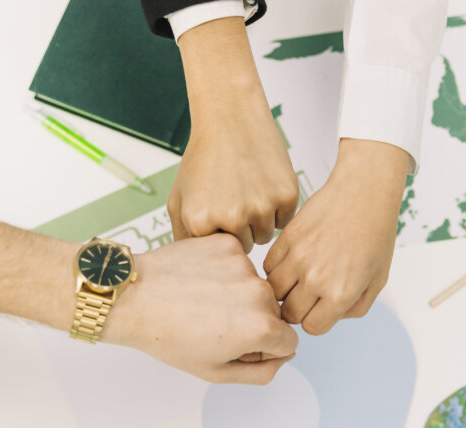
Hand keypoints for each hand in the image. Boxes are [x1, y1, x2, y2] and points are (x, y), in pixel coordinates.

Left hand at [105, 234, 297, 383]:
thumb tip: (283, 356)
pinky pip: (238, 262)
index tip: (236, 345)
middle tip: (213, 325)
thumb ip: (260, 372)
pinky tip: (199, 281)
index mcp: (262, 328)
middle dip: (252, 322)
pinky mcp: (228, 244)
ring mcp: (245, 264)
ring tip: (202, 302)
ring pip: (256, 286)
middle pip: (274, 313)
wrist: (133, 298)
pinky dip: (224, 271)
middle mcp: (260, 292)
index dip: (264, 350)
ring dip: (238, 295)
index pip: (289, 342)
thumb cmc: (168, 337)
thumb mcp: (216, 372)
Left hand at [168, 17, 297, 251]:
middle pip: (242, 248)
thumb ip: (183, 238)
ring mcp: (261, 207)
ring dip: (258, 220)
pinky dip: (277, 208)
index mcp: (201, 223)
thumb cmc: (204, 157)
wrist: (230, 119)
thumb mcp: (179, 199)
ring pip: (264, 236)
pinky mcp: (286, 196)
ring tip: (246, 190)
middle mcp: (231, 218)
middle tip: (233, 198)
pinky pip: (284, 220)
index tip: (216, 211)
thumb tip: (195, 270)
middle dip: (239, 230)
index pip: (215, 253)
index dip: (217, 234)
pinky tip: (262, 185)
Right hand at [264, 139, 409, 334]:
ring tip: (297, 279)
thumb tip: (328, 318)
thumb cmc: (375, 235)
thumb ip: (356, 308)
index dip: (316, 320)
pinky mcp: (286, 239)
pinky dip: (276, 269)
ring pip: (273, 291)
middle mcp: (316, 279)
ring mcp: (298, 258)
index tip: (319, 310)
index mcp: (341, 294)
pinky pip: (268, 267)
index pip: (312, 327)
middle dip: (298, 309)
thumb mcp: (377, 280)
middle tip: (307, 296)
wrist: (364, 193)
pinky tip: (292, 261)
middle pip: (289, 314)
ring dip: (284, 290)